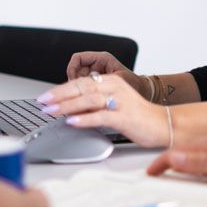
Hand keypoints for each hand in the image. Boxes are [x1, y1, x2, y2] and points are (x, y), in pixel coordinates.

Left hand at [37, 73, 167, 146]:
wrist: (164, 124)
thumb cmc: (138, 116)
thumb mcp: (114, 104)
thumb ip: (94, 103)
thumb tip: (70, 109)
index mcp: (112, 82)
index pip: (81, 82)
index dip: (61, 89)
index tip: (45, 97)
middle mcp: (115, 88)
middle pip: (82, 87)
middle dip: (59, 95)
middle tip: (43, 102)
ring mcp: (120, 102)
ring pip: (88, 99)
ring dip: (67, 106)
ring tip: (51, 111)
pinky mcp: (124, 117)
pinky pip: (100, 116)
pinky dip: (84, 119)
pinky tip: (72, 122)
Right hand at [66, 52, 148, 98]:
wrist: (142, 92)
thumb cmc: (134, 84)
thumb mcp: (116, 81)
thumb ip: (100, 83)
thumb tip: (85, 89)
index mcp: (103, 59)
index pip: (78, 58)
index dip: (72, 69)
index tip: (73, 82)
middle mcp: (97, 65)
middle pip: (75, 71)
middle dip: (74, 83)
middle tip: (76, 95)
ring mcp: (95, 75)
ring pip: (77, 81)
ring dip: (78, 91)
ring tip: (83, 100)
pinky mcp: (95, 84)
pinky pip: (82, 89)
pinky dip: (82, 95)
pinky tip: (87, 102)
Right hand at [146, 133, 206, 188]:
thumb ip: (201, 161)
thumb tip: (172, 156)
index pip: (178, 152)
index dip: (162, 163)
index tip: (150, 173)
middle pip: (186, 155)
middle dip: (169, 163)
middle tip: (156, 174)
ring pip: (198, 161)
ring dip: (184, 167)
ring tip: (173, 175)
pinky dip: (200, 172)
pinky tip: (204, 179)